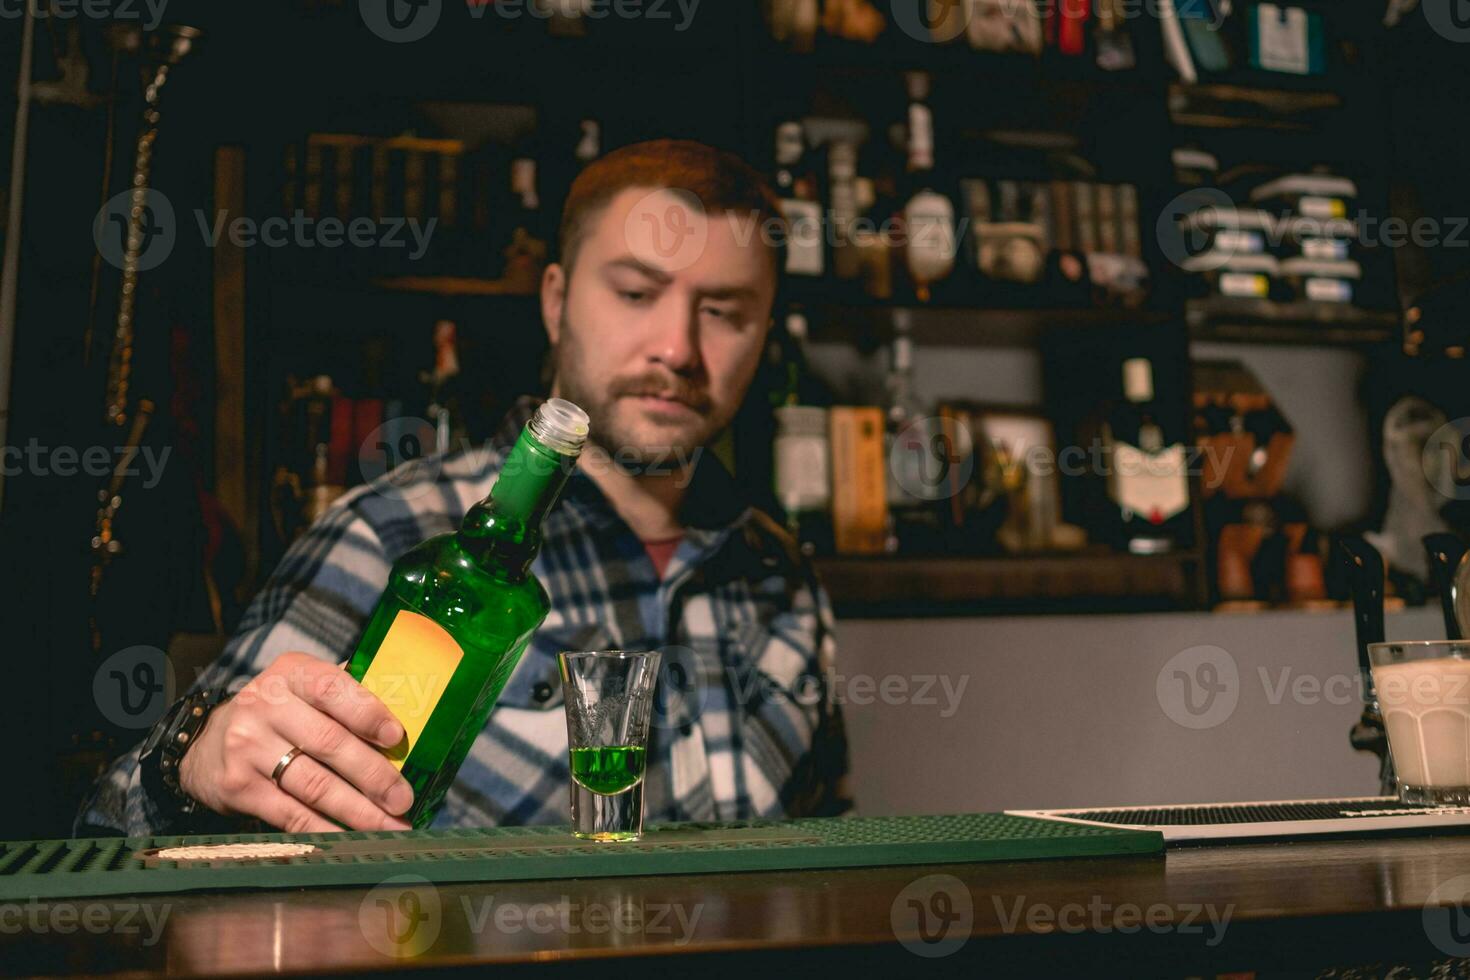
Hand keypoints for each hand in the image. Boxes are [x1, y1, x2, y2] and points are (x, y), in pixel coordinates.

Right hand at [178, 652, 414, 832]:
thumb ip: (348, 694)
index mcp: (292, 673)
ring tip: (390, 826)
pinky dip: (326, 829)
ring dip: (358, 811)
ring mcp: (248, 746)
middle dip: (373, 775)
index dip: (367, 713)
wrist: (208, 740)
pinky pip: (291, 814)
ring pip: (314, 784)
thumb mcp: (305, 687)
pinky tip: (352, 838)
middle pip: (329, 743)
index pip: (333, 688)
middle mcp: (265, 705)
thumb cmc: (280, 712)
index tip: (397, 737)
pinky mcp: (238, 786)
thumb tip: (413, 715)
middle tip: (404, 799)